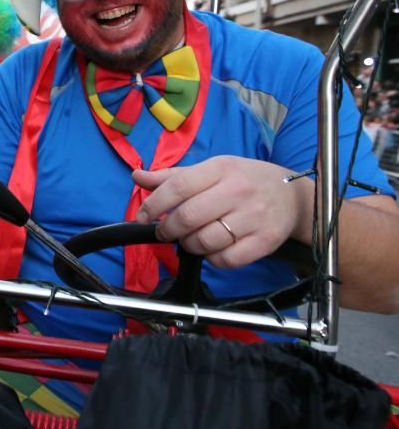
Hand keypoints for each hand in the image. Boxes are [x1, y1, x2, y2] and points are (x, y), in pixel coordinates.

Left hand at [133, 156, 305, 268]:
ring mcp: (254, 217)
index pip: (178, 187)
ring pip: (205, 241)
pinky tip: (213, 249)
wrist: (292, 196)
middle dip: (168, 229)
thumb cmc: (244, 181)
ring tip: (190, 239)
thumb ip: (173, 177)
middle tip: (166, 232)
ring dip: (189, 245)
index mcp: (220, 169)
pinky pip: (226, 260)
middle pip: (188, 217)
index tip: (143, 217)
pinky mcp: (265, 241)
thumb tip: (137, 176)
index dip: (154, 205)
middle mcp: (238, 191)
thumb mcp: (211, 170)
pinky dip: (213, 259)